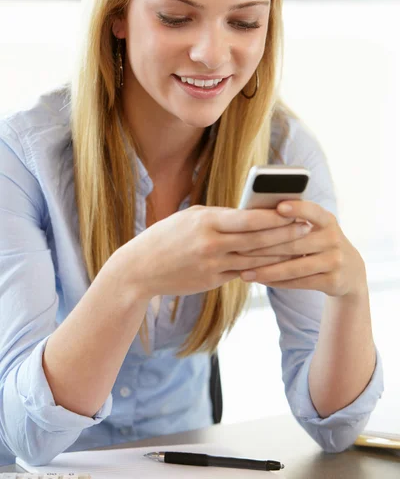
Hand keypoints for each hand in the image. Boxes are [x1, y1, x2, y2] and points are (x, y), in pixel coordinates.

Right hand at [113, 205, 302, 298]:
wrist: (140, 269)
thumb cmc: (167, 236)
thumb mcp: (191, 217)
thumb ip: (220, 216)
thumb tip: (251, 214)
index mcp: (207, 221)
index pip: (248, 218)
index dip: (275, 216)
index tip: (296, 209)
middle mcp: (211, 244)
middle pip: (257, 240)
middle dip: (286, 234)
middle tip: (308, 228)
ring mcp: (212, 265)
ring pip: (255, 259)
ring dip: (280, 254)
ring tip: (301, 247)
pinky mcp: (212, 281)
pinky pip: (243, 273)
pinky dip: (262, 268)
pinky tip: (278, 265)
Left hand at [240, 200, 366, 297]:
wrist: (350, 270)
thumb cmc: (319, 242)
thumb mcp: (316, 228)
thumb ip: (293, 222)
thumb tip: (254, 216)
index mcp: (327, 220)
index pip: (312, 211)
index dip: (297, 209)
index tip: (278, 207)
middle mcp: (334, 238)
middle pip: (295, 243)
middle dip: (264, 247)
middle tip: (239, 250)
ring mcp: (335, 261)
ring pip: (295, 267)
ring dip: (267, 271)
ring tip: (244, 273)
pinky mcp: (333, 281)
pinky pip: (300, 282)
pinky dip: (278, 282)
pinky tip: (261, 280)